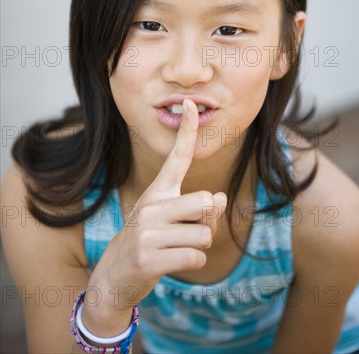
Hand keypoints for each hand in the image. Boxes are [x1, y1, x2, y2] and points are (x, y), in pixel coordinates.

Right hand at [86, 99, 226, 320]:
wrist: (115, 277)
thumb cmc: (150, 243)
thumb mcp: (171, 221)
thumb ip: (198, 209)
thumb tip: (220, 198)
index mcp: (157, 192)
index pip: (177, 157)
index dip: (186, 131)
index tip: (191, 104)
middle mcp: (150, 205)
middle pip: (206, 202)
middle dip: (208, 222)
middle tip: (190, 233)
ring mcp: (147, 231)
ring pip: (204, 235)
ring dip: (200, 246)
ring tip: (176, 250)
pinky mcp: (148, 258)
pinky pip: (196, 257)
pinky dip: (193, 263)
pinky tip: (172, 264)